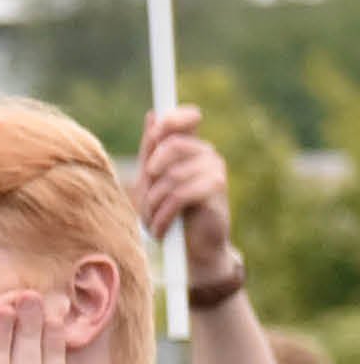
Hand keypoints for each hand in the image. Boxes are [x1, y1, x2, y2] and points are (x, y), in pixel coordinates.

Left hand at [139, 105, 241, 279]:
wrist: (192, 248)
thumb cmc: (170, 212)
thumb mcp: (153, 181)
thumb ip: (152, 149)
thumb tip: (153, 115)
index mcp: (190, 147)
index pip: (188, 117)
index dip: (171, 120)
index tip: (156, 134)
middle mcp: (206, 153)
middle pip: (171, 145)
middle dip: (150, 175)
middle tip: (146, 199)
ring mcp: (215, 169)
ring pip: (171, 175)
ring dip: (153, 203)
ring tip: (153, 220)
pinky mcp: (217, 189)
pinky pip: (179, 194)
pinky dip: (163, 215)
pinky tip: (161, 229)